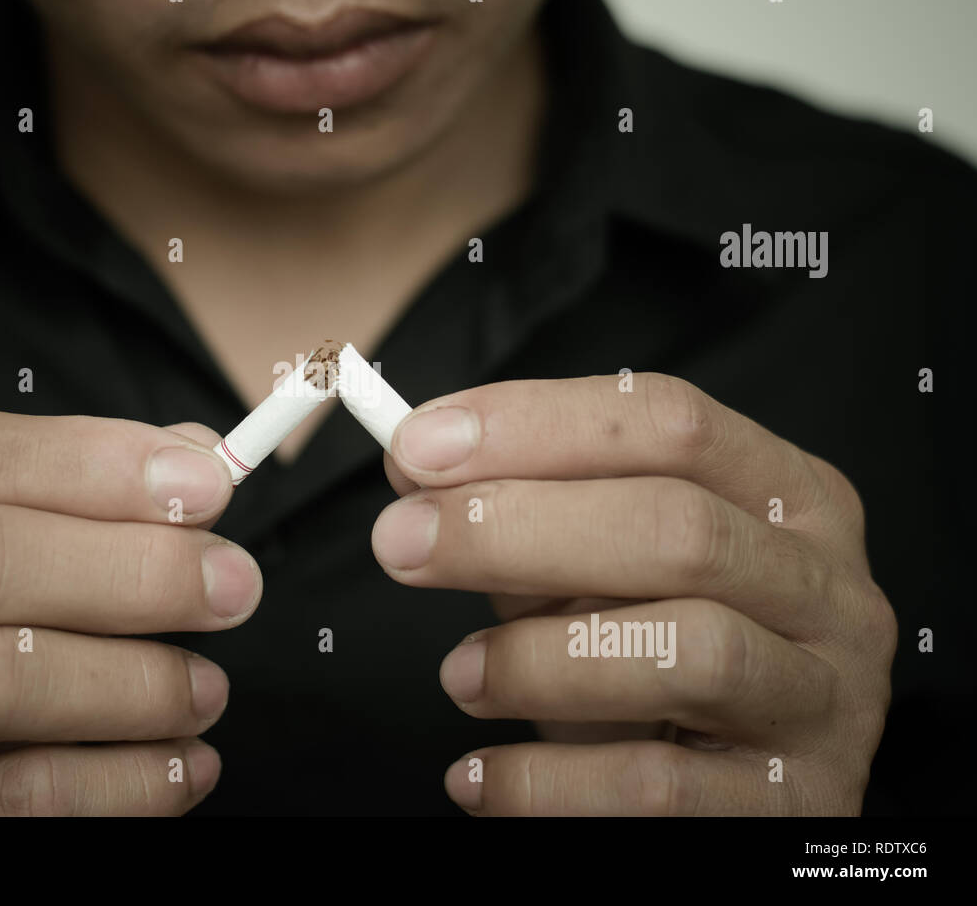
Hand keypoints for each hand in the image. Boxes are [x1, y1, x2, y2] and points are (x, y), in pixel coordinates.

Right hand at [0, 411, 259, 814]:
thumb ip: (69, 490)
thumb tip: (193, 462)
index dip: (92, 464)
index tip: (209, 485)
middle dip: (129, 568)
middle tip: (232, 585)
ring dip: (135, 681)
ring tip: (207, 687)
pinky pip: (20, 799)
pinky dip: (127, 781)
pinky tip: (183, 763)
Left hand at [372, 374, 895, 814]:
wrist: (741, 793)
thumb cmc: (660, 651)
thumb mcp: (605, 564)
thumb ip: (530, 508)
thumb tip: (419, 463)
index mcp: (787, 496)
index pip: (669, 422)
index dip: (534, 424)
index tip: (418, 446)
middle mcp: (825, 588)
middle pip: (676, 526)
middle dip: (515, 526)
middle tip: (401, 543)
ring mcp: (822, 700)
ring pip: (687, 650)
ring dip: (538, 657)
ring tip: (459, 675)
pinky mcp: (790, 804)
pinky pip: (656, 788)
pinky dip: (545, 781)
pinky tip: (480, 777)